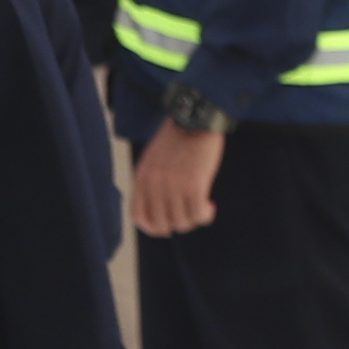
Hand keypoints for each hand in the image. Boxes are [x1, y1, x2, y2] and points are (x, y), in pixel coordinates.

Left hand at [129, 118, 226, 236]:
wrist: (195, 121)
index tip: (167, 226)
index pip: (139, 217)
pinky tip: (210, 205)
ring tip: (201, 206)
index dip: (153, 228)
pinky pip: (198, 216)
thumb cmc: (177, 139)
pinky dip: (205, 215)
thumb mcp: (153, 160)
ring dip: (194, 219)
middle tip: (189, 214)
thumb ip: (152, 182)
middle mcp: (154, 185)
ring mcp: (173, 186)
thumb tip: (159, 209)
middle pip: (162, 225)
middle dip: (177, 224)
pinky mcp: (194, 185)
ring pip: (182, 223)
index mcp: (142, 178)